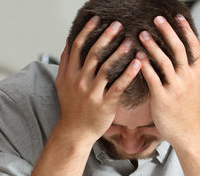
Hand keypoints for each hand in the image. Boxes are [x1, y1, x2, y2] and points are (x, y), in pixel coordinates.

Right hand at [54, 16, 140, 144]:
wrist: (75, 131)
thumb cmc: (71, 107)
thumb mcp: (62, 84)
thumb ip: (65, 63)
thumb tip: (68, 42)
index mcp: (69, 74)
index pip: (77, 47)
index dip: (86, 32)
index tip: (96, 19)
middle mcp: (79, 81)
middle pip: (92, 54)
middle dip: (105, 37)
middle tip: (118, 24)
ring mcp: (92, 93)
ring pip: (106, 68)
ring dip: (119, 53)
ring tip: (130, 41)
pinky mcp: (105, 104)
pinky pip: (118, 86)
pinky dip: (128, 74)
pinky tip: (137, 64)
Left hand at [137, 15, 199, 146]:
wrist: (189, 134)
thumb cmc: (191, 113)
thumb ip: (199, 70)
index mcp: (197, 74)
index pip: (194, 46)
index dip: (186, 30)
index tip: (178, 17)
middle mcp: (188, 78)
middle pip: (179, 49)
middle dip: (168, 32)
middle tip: (157, 19)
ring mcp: (176, 88)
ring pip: (165, 61)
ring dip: (153, 46)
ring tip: (142, 34)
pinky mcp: (163, 98)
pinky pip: (153, 79)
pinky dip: (145, 66)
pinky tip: (137, 57)